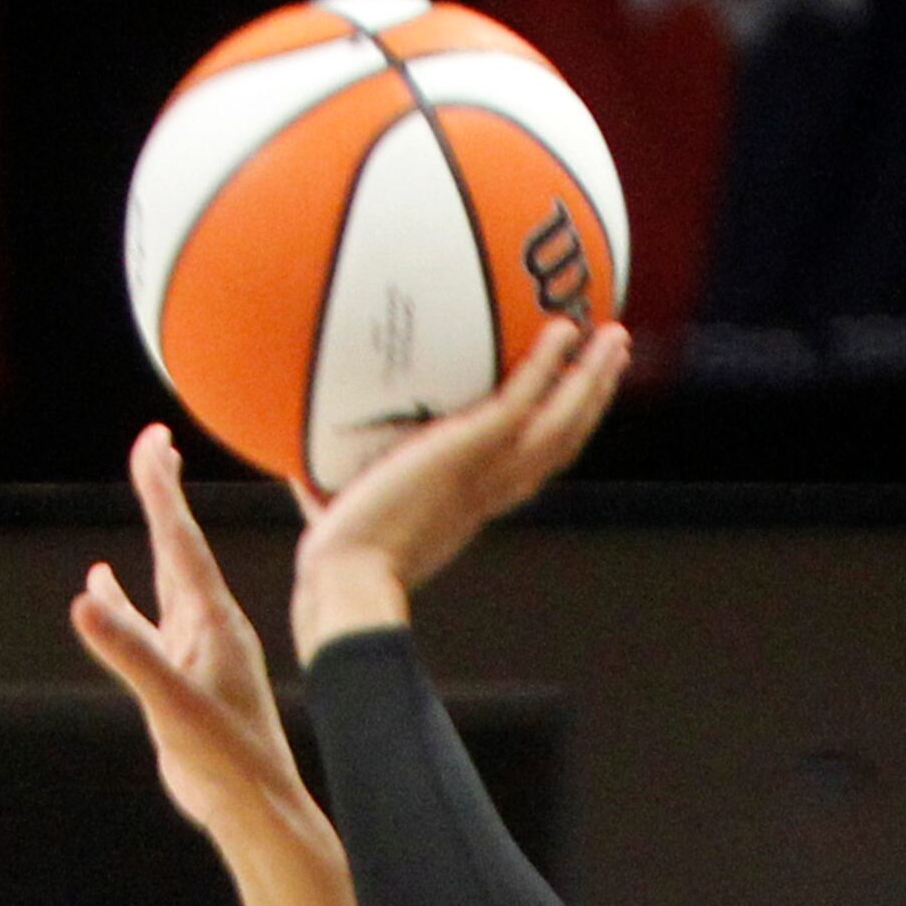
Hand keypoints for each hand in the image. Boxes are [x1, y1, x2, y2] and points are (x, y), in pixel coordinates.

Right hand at [71, 425, 305, 836]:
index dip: (163, 490)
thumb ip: (132, 653)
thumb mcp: (174, 706)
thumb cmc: (228, 761)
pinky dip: (123, 600)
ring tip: (144, 496)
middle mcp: (208, 629)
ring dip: (150, 539)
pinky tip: (101, 587)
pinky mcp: (179, 680)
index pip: (181, 542)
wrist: (256, 808)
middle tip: (153, 446)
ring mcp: (194, 653)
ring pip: (165, 581)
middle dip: (164, 495)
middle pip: (179, 546)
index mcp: (212, 624)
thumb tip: (85, 598)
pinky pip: (146, 625)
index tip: (152, 440)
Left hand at [290, 319, 629, 656]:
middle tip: (612, 357)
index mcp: (473, 504)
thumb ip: (331, 481)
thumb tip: (291, 460)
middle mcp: (494, 490)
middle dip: (591, 400)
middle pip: (562, 443)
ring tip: (614, 338)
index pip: (526, 468)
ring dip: (594, 380)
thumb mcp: (340, 509)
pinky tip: (564, 329)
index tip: (564, 404)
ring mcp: (489, 472)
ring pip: (563, 424)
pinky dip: (551, 365)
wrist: (349, 576)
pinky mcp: (472, 451)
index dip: (551, 435)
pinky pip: (526, 401)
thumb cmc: (336, 560)